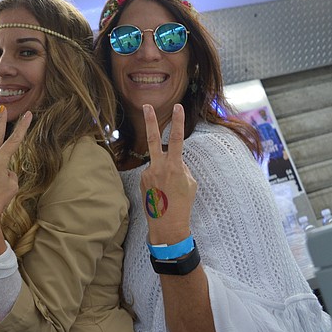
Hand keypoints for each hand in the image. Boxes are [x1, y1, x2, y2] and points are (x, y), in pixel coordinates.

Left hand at [140, 104, 196, 243]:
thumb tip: (174, 159)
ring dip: (164, 172)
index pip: (176, 139)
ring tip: (168, 191)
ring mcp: (147, 173)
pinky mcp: (141, 180)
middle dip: (150, 121)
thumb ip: (181, 167)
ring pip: (157, 163)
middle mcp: (158, 167)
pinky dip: (159, 179)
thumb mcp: (190, 183)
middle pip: (152, 139)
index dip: (177, 122)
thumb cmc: (183, 204)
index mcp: (174, 167)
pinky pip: (153, 173)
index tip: (178, 107)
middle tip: (146, 105)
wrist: (167, 225)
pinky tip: (161, 193)